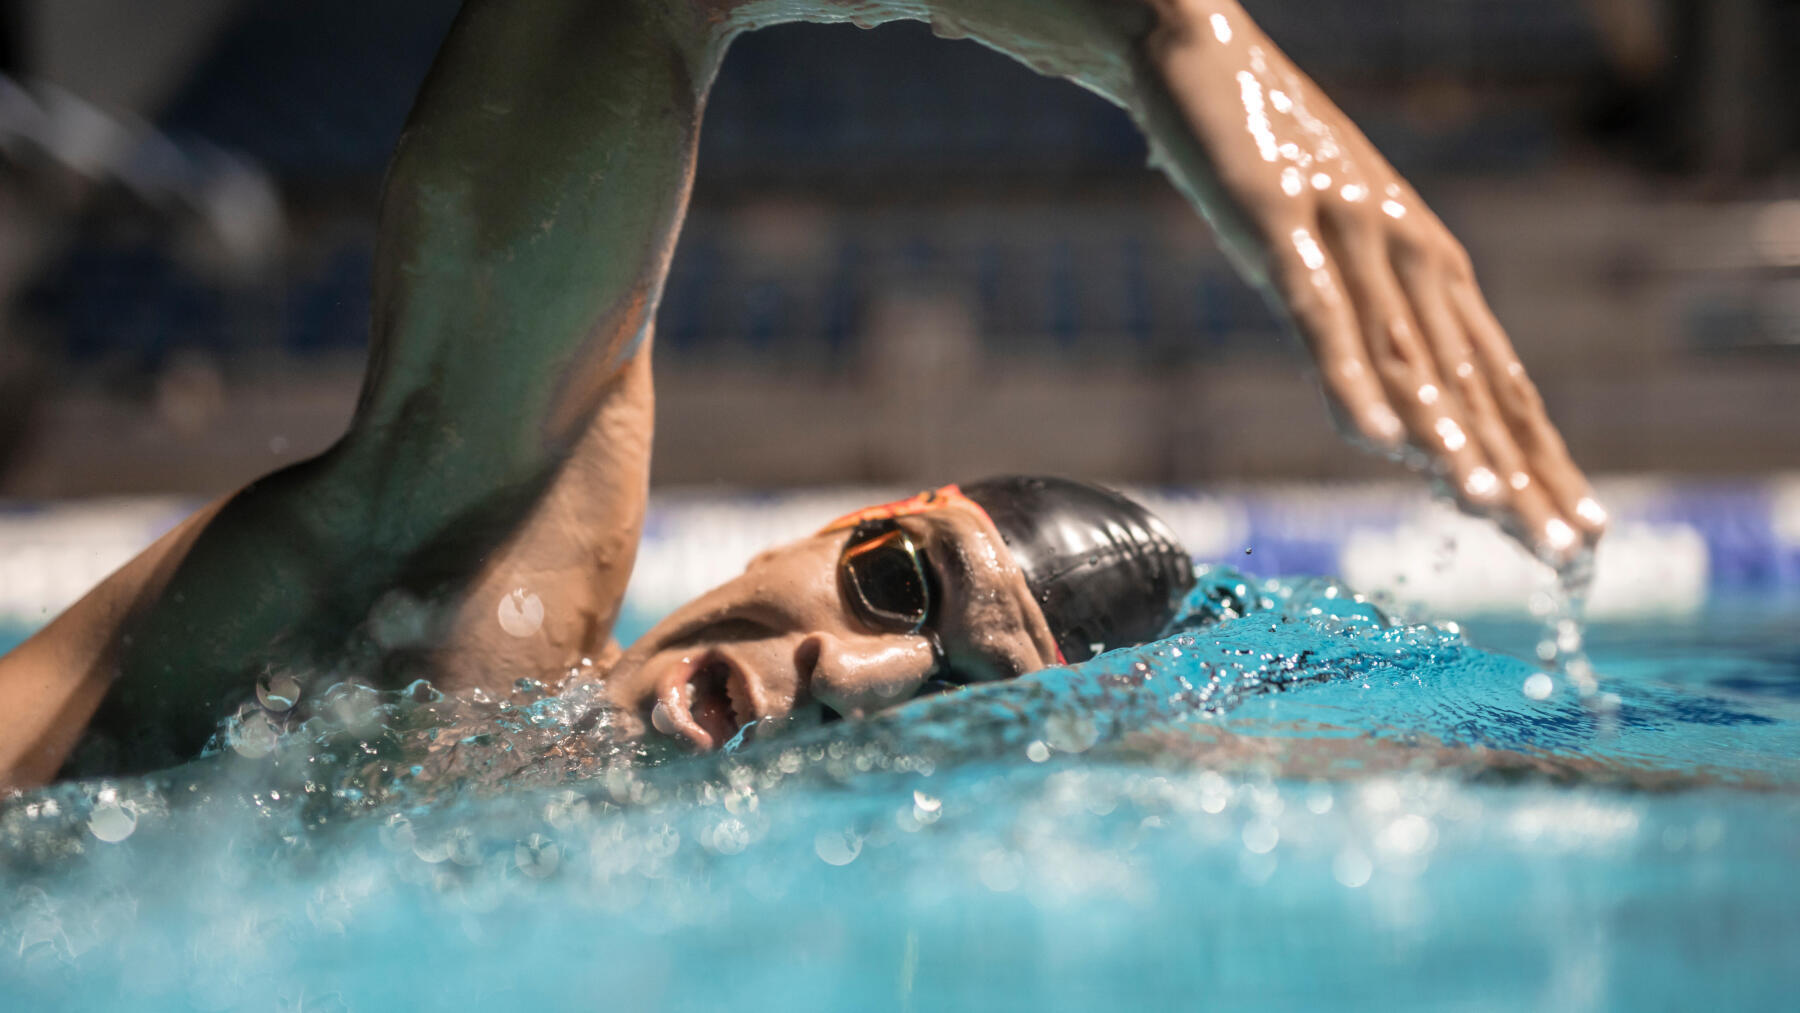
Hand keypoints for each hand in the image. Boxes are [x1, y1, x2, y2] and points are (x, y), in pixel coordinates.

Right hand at [1141, 0, 1605, 562]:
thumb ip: (1370, 331)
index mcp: (1431, 265)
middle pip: (1473, 384)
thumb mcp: (1335, 251)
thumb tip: (1396, 431)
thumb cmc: (1272, 161)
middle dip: (1521, 472)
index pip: (1498, 382)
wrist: (1207, 58)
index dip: (1541, 460)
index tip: (1577, 532)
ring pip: (1407, 356)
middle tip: (1563, 549)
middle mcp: (1411, 255)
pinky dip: (1349, 378)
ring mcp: (1350, 238)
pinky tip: (1376, 440)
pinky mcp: (1282, 223)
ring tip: (1488, 509)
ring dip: (1449, 437)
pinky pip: (1320, 316)